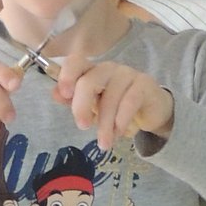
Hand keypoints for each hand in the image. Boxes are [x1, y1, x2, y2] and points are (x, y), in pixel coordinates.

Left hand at [53, 54, 173, 147]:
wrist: (150, 111)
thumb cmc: (117, 107)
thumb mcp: (92, 107)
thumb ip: (73, 101)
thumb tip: (55, 94)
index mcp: (91, 71)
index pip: (76, 62)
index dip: (67, 75)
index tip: (64, 94)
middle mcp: (108, 68)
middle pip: (90, 80)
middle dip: (82, 105)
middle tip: (82, 127)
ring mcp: (128, 74)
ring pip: (111, 96)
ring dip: (106, 123)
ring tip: (104, 143)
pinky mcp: (145, 84)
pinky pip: (130, 101)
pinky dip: (122, 120)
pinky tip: (119, 133)